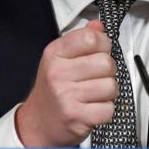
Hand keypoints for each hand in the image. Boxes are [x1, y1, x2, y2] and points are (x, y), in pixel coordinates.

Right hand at [16, 21, 116, 146]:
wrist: (38, 123)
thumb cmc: (53, 89)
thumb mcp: (60, 58)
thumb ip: (81, 40)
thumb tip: (98, 25)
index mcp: (55, 53)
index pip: (92, 38)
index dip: (104, 44)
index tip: (99, 52)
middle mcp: (58, 73)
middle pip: (106, 63)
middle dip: (108, 72)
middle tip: (96, 78)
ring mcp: (66, 96)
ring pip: (111, 86)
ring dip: (108, 93)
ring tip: (93, 94)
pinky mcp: (76, 117)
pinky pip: (108, 109)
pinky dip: (105, 110)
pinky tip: (92, 108)